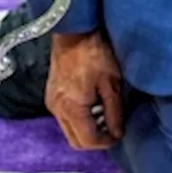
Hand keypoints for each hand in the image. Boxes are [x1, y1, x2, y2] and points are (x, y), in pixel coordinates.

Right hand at [45, 31, 124, 148]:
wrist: (74, 29)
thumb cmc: (95, 52)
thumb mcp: (112, 84)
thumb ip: (115, 113)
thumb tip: (117, 134)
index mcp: (72, 107)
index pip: (88, 141)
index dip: (107, 142)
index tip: (120, 134)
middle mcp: (57, 109)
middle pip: (76, 141)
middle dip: (96, 140)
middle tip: (113, 129)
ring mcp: (52, 102)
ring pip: (70, 131)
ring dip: (87, 130)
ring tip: (106, 116)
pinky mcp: (51, 95)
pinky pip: (65, 118)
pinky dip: (80, 119)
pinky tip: (94, 106)